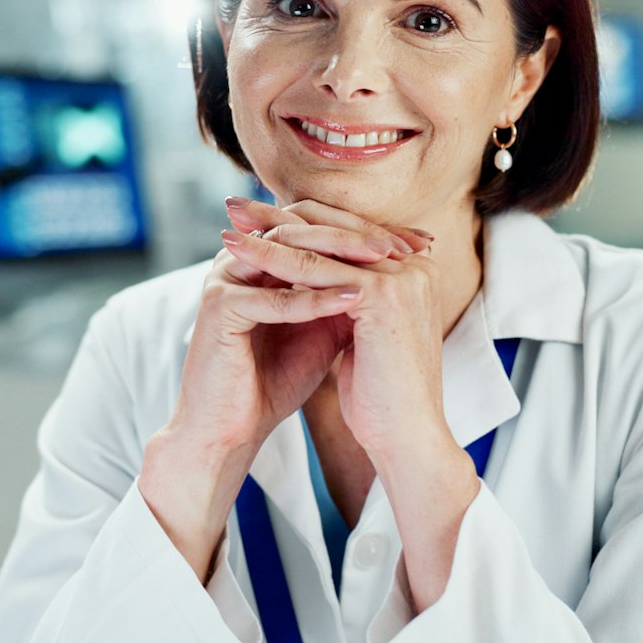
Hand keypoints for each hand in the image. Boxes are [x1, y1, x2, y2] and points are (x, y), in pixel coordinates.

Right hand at [138, 198, 424, 580]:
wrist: (233, 427)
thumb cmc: (275, 378)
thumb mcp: (325, 329)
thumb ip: (349, 293)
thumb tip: (400, 268)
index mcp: (262, 256)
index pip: (319, 225)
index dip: (367, 231)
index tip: (417, 243)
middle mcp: (239, 257)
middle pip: (302, 226)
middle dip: (354, 233)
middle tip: (398, 243)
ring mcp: (224, 278)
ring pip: (287, 251)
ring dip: (336, 255)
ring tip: (382, 260)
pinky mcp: (217, 308)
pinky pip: (271, 297)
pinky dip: (312, 299)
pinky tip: (352, 300)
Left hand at [218, 199, 482, 609]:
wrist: (407, 438)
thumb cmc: (383, 397)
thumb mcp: (364, 333)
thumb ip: (349, 298)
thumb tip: (319, 280)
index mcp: (414, 271)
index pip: (347, 231)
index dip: (300, 221)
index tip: (257, 216)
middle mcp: (414, 266)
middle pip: (335, 227)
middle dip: (280, 215)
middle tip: (235, 204)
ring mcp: (403, 278)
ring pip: (323, 244)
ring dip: (269, 232)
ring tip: (229, 224)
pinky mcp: (384, 296)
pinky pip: (317, 271)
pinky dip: (275, 261)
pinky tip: (241, 255)